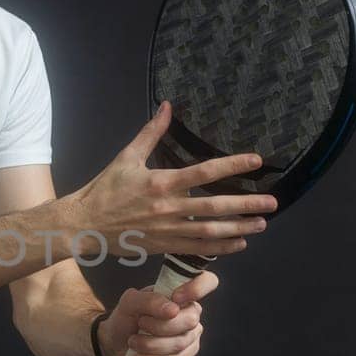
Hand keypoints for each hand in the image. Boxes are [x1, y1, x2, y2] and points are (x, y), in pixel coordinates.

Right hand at [67, 101, 276, 257]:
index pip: (205, 172)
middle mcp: (168, 207)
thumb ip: (151, 132)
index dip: (233, 166)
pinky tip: (239, 244)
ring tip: (261, 224)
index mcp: (161, 182)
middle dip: (247, 204)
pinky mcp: (163, 246)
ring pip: (211, 231)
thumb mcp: (126, 157)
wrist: (83, 224)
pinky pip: (197, 248)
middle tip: (272, 203)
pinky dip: (220, 247)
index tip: (256, 162)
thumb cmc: (104, 189)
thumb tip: (167, 106)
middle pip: (215, 206)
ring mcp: (167, 230)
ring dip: (239, 228)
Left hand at [99, 271, 219, 355]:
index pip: (207, 281)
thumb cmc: (127, 318)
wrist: (117, 343)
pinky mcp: (186, 354)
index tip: (175, 298)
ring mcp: (191, 334)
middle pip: (190, 319)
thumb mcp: (130, 302)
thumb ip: (149, 299)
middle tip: (140, 324)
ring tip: (134, 341)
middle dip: (159, 326)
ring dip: (150, 344)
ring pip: (180, 342)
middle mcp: (190, 311)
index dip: (198, 288)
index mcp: (181, 291)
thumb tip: (173, 309)